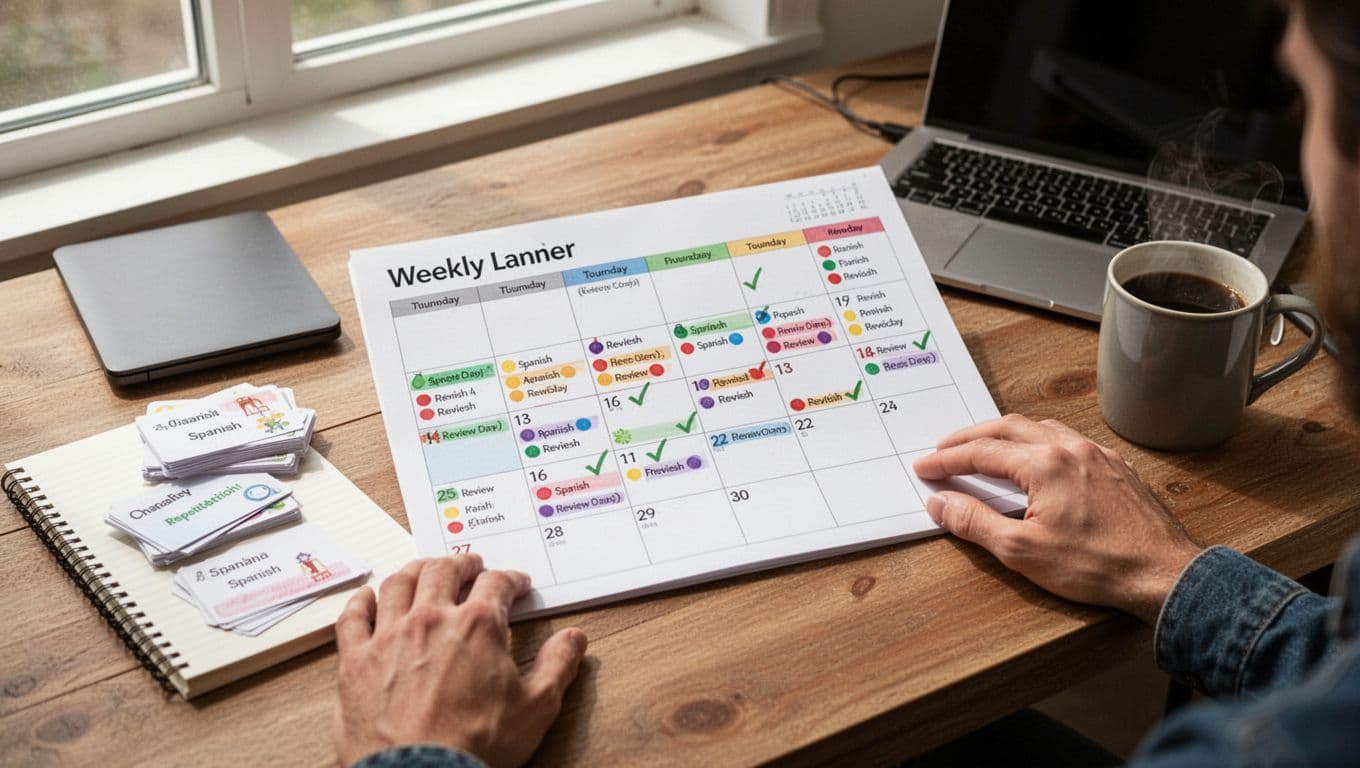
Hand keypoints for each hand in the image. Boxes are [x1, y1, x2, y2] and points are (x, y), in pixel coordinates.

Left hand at [333, 555, 587, 766]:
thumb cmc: (475, 746)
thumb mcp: (536, 708)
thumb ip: (557, 666)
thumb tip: (574, 639)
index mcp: (478, 625)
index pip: (497, 584)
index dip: (511, 579)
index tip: (516, 584)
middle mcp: (431, 619)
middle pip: (444, 570)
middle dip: (462, 563)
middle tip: (471, 565)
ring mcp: (388, 637)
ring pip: (399, 583)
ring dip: (415, 569)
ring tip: (425, 568)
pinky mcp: (356, 661)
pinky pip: (353, 617)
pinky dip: (361, 600)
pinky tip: (368, 595)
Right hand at [912, 414, 1202, 623]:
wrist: (1164, 574)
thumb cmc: (1098, 566)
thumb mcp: (1022, 551)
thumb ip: (975, 522)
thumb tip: (941, 503)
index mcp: (1044, 464)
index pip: (981, 452)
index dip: (947, 460)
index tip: (925, 467)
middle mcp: (1070, 448)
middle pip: (1007, 428)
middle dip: (970, 437)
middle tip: (944, 449)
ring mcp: (1097, 455)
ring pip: (1041, 428)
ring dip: (1006, 433)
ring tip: (985, 445)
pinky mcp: (1116, 468)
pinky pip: (1069, 440)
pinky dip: (1040, 440)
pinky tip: (1039, 455)